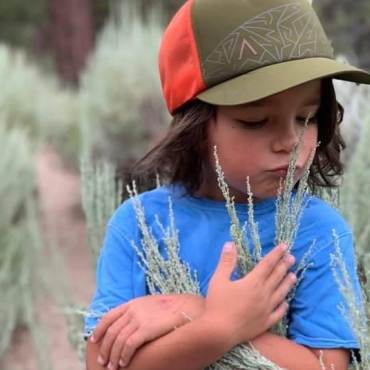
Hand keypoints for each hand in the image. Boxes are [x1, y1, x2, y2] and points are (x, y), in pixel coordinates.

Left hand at [90, 294, 204, 368]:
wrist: (186, 307)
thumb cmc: (170, 308)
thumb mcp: (149, 304)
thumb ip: (137, 311)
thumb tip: (128, 322)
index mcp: (132, 303)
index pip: (108, 317)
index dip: (99, 329)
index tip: (94, 340)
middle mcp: (132, 310)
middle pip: (111, 332)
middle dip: (104, 348)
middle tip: (102, 361)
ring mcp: (139, 319)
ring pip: (118, 341)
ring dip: (112, 355)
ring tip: (112, 366)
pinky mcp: (146, 329)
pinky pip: (129, 345)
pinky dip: (123, 355)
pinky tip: (123, 363)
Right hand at [204, 242, 295, 347]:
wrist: (219, 331)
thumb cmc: (217, 303)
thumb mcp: (218, 279)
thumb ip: (226, 261)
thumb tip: (230, 244)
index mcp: (253, 282)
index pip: (267, 264)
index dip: (276, 254)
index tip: (284, 247)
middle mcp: (263, 294)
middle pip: (276, 277)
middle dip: (284, 265)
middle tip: (292, 257)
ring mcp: (266, 309)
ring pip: (281, 293)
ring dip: (287, 283)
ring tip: (293, 276)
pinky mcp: (266, 322)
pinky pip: (279, 312)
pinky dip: (283, 305)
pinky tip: (286, 302)